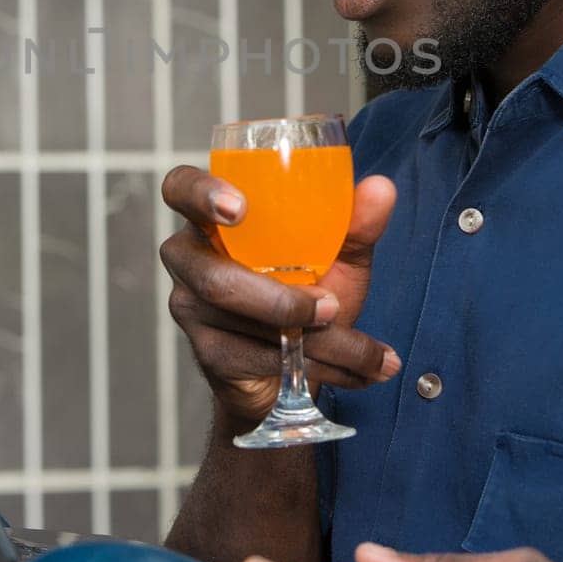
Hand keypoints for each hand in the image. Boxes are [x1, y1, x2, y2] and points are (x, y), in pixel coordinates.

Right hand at [159, 167, 398, 422]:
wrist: (295, 364)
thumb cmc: (308, 290)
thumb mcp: (337, 256)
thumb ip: (355, 224)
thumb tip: (382, 189)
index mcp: (215, 217)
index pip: (181, 189)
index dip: (200, 194)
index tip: (238, 209)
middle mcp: (191, 258)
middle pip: (217, 278)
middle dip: (281, 301)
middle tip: (332, 307)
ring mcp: (192, 307)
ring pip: (248, 326)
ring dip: (319, 342)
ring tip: (369, 353)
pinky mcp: (207, 351)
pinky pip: (259, 359)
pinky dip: (319, 368)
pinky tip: (357, 372)